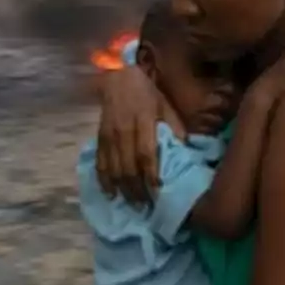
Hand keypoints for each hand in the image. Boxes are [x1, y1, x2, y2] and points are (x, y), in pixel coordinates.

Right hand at [96, 67, 161, 203]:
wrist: (118, 77)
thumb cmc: (147, 93)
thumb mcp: (166, 105)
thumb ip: (174, 127)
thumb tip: (185, 150)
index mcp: (143, 121)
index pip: (146, 154)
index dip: (151, 176)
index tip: (157, 193)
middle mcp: (124, 130)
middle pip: (128, 167)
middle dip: (136, 189)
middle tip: (145, 207)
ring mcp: (109, 134)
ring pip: (113, 168)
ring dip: (122, 189)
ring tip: (131, 205)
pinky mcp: (99, 137)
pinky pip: (100, 163)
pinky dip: (104, 180)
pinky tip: (110, 194)